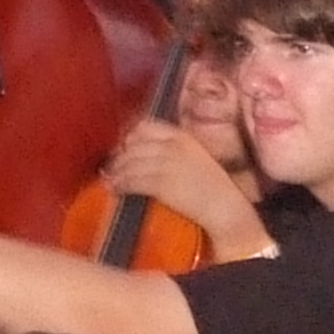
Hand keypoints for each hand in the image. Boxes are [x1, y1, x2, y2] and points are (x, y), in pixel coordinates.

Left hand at [106, 120, 242, 232]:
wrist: (223, 206)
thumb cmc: (213, 188)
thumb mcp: (196, 159)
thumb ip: (176, 153)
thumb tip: (150, 155)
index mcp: (182, 137)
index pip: (146, 127)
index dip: (130, 137)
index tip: (124, 147)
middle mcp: (173, 146)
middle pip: (134, 145)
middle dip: (120, 156)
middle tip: (112, 166)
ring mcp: (167, 163)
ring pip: (130, 163)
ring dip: (116, 172)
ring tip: (110, 180)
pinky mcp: (161, 183)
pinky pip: (133, 180)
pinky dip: (120, 184)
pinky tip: (115, 189)